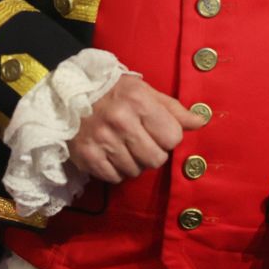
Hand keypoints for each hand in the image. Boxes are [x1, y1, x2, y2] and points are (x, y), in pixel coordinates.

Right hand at [66, 74, 203, 183]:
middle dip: (154, 153)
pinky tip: (111, 154)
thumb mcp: (144, 91)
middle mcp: (121, 121)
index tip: (159, 131)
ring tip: (124, 146)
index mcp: (139, 101)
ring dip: (134, 162)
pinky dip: (116, 170)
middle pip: (156, 159)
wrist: (67, 95)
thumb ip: (173, 109)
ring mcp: (102, 140)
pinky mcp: (87, 157)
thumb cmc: (113, 92)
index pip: (173, 137)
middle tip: (142, 141)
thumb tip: (200, 121)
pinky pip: (115, 178)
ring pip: (136, 171)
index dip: (169, 137)